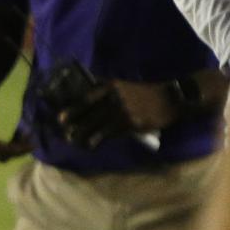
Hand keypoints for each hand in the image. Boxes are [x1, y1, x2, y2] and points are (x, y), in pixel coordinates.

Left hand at [58, 80, 174, 148]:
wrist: (168, 98)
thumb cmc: (141, 92)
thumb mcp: (121, 85)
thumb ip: (103, 90)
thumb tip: (83, 97)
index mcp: (109, 86)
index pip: (86, 99)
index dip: (73, 110)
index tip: (61, 118)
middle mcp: (114, 98)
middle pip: (89, 114)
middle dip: (76, 125)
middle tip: (65, 134)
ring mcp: (123, 111)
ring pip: (98, 125)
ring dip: (85, 135)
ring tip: (75, 141)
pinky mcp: (131, 123)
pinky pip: (111, 133)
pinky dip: (100, 139)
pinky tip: (92, 144)